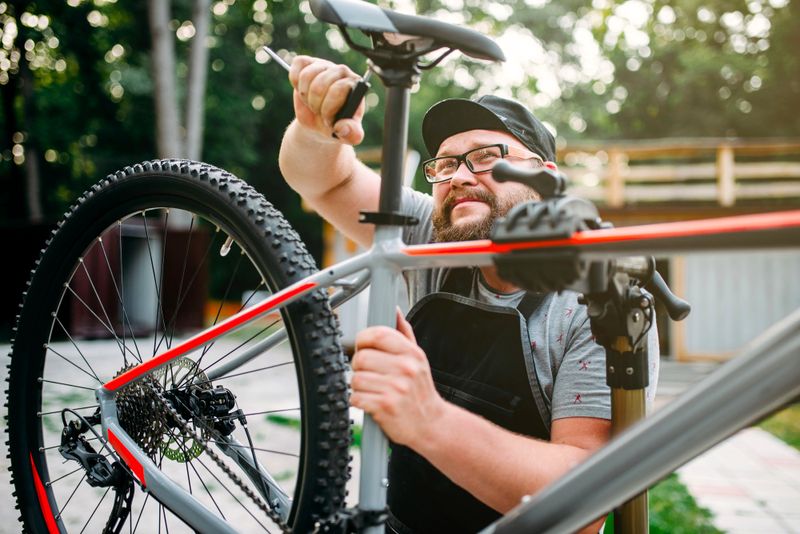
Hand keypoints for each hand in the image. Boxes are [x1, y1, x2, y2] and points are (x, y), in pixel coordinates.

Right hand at [288, 55, 365, 144]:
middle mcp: (342, 70)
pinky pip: (296, 71)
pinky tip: (303, 91)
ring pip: (306, 77)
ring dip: (306, 97)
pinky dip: (296, 85)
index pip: (338, 89)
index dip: (329, 108)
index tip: (329, 119)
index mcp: (355, 85)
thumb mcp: (348, 135)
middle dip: (316, 105)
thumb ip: (352, 134)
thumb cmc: (336, 125)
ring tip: (312, 103)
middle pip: (320, 85)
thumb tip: (342, 127)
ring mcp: (324, 64)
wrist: (319, 124)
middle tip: (320, 112)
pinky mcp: (307, 62)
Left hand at [350, 310, 446, 446]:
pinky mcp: (385, 407)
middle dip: (358, 366)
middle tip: (367, 373)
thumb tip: (394, 310)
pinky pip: (356, 398)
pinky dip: (359, 401)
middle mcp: (405, 369)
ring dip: (358, 386)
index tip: (363, 346)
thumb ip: (404, 333)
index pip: (378, 334)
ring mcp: (395, 388)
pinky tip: (370, 401)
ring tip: (371, 389)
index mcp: (411, 353)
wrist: (431, 424)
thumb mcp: (418, 359)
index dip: (363, 339)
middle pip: (361, 357)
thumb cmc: (420, 390)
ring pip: (356, 378)